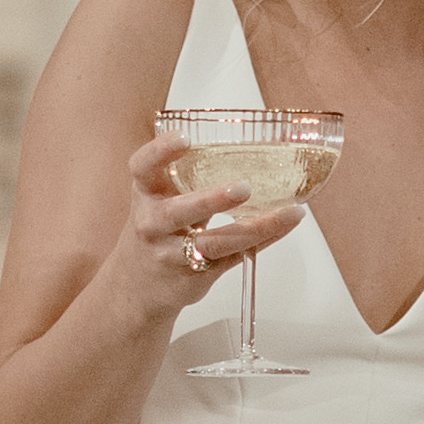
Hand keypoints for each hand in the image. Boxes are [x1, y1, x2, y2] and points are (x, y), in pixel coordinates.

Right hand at [118, 132, 303, 322]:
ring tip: (284, 214)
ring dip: (251, 229)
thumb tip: (247, 152)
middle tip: (243, 188)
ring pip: (212, 243)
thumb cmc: (159, 231)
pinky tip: (283, 225)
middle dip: (211, 200)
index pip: (143, 167)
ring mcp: (170, 254)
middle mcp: (152, 223)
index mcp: (145, 193)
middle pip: (177, 211)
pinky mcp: (194, 276)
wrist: (138, 285)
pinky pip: (232, 257)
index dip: (161, 151)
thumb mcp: (163, 200)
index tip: (185, 138)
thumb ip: (191, 180)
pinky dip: (261, 240)